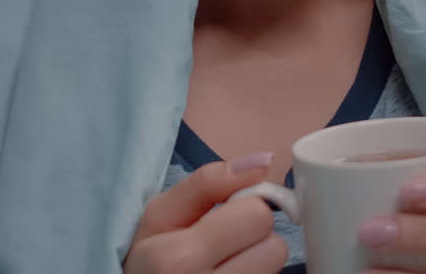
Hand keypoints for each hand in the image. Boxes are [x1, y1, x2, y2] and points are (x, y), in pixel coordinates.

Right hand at [124, 153, 288, 273]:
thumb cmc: (149, 257)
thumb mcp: (161, 212)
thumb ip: (209, 181)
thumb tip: (264, 161)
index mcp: (180, 258)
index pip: (257, 215)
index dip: (245, 207)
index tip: (225, 215)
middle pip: (276, 247)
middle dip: (256, 237)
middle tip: (227, 242)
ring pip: (277, 267)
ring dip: (258, 260)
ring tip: (227, 263)